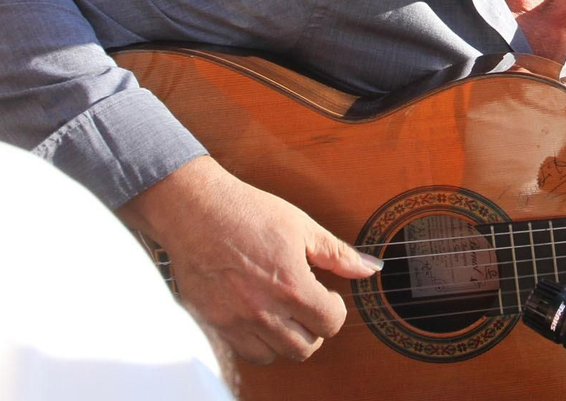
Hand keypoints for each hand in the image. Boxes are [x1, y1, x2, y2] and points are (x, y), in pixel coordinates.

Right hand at [122, 158, 381, 363]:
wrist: (195, 210)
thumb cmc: (248, 212)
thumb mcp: (302, 226)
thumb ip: (338, 254)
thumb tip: (371, 268)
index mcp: (291, 285)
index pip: (331, 323)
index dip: (336, 308)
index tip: (328, 295)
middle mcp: (264, 310)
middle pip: (306, 347)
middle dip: (315, 328)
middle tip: (309, 306)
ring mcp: (236, 320)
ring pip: (276, 354)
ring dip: (288, 337)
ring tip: (285, 312)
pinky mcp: (213, 323)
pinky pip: (245, 352)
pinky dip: (258, 342)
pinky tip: (260, 316)